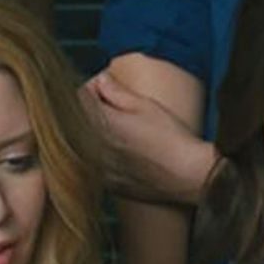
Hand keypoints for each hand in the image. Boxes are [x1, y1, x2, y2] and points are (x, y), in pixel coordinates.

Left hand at [79, 71, 216, 204]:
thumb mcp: (146, 106)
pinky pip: (93, 164)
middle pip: (77, 120)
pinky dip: (100, 154)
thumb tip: (101, 79)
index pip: (80, 97)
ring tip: (118, 127)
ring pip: (82, 144)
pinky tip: (122, 151)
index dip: (92, 87)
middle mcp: (93, 147)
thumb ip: (117, 92)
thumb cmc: (170, 138)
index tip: (105, 85)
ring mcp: (98, 168)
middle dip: (91, 108)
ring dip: (93, 132)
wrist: (186, 175)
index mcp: (102, 123)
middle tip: (111, 103)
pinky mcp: (107, 184)